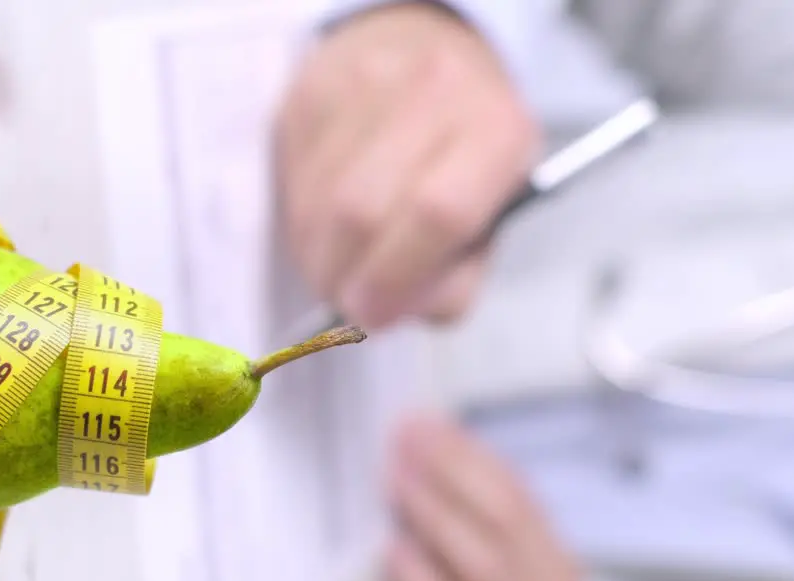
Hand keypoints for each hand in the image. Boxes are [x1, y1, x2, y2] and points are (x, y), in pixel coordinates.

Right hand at [274, 1, 539, 329]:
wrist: (422, 52)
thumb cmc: (463, 158)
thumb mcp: (489, 220)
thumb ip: (452, 281)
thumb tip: (386, 312)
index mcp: (500, 130)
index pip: (440, 213)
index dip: (397, 277)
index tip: (372, 315)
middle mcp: (438, 91)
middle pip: (362, 209)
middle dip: (344, 275)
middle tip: (347, 299)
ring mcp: (367, 81)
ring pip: (318, 200)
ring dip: (319, 254)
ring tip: (339, 262)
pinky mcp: (312, 89)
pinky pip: (293, 180)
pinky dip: (303, 221)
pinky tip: (325, 220)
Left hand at [385, 413, 578, 580]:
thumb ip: (472, 539)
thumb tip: (417, 471)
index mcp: (553, 568)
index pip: (515, 492)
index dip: (468, 451)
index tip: (425, 420)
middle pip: (508, 517)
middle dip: (454, 468)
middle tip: (405, 436)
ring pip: (487, 565)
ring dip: (437, 514)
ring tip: (396, 480)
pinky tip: (396, 555)